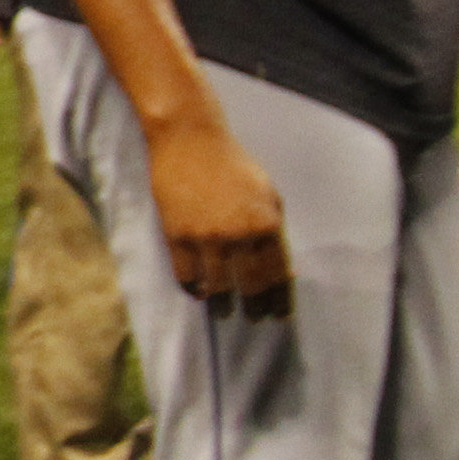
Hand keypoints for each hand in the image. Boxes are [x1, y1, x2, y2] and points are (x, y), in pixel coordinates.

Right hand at [144, 106, 288, 316]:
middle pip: (250, 286)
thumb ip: (274, 231)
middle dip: (254, 307)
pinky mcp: (178, 235)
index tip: (279, 315)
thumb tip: (280, 269)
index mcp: (267, 224)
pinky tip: (199, 293)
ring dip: (223, 304)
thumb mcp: (268, 194)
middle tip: (253, 318)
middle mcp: (240, 235)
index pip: (278, 274)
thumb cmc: (234, 164)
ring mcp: (207, 237)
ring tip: (224, 312)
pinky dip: (194, 288)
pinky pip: (186, 274)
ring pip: (218, 286)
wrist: (190, 140)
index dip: (279, 299)